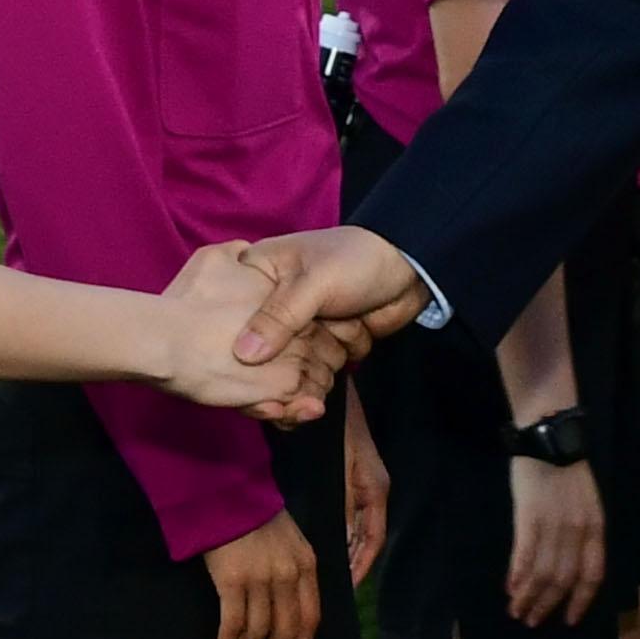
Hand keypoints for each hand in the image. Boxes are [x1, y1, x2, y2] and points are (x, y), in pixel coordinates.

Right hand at [203, 508, 323, 638]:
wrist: (227, 492)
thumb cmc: (256, 516)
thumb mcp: (290, 540)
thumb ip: (295, 571)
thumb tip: (290, 610)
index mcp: (307, 565)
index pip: (311, 617)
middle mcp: (288, 575)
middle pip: (286, 630)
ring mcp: (260, 579)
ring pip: (259, 631)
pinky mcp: (232, 581)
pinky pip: (233, 623)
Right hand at [231, 226, 430, 371]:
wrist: (409, 268)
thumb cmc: (356, 260)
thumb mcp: (314, 282)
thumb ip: (279, 317)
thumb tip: (243, 354)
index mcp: (257, 275)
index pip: (230, 320)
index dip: (235, 351)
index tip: (244, 374)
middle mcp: (272, 304)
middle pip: (258, 353)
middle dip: (281, 372)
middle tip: (297, 378)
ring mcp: (298, 327)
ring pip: (290, 369)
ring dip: (316, 368)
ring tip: (338, 338)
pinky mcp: (321, 344)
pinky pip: (315, 374)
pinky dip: (332, 373)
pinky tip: (348, 356)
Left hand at [343, 383, 390, 583]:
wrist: (330, 394)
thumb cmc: (335, 429)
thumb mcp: (338, 469)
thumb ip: (342, 506)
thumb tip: (343, 543)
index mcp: (376, 491)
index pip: (373, 540)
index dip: (360, 566)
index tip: (345, 589)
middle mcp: (373, 491)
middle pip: (367, 538)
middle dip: (353, 563)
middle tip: (332, 589)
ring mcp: (362, 485)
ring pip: (357, 528)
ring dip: (346, 550)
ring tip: (327, 574)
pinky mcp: (350, 478)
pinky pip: (348, 515)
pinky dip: (339, 533)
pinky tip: (323, 543)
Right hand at [505, 455, 605, 627]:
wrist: (550, 436)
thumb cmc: (567, 468)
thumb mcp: (587, 501)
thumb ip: (582, 531)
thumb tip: (568, 563)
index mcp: (596, 527)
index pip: (592, 575)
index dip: (581, 601)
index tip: (570, 620)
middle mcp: (578, 531)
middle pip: (564, 580)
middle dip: (548, 605)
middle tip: (533, 621)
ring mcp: (554, 525)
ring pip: (544, 574)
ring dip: (530, 597)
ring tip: (517, 611)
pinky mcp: (530, 517)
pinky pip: (525, 555)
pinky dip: (518, 576)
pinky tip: (511, 589)